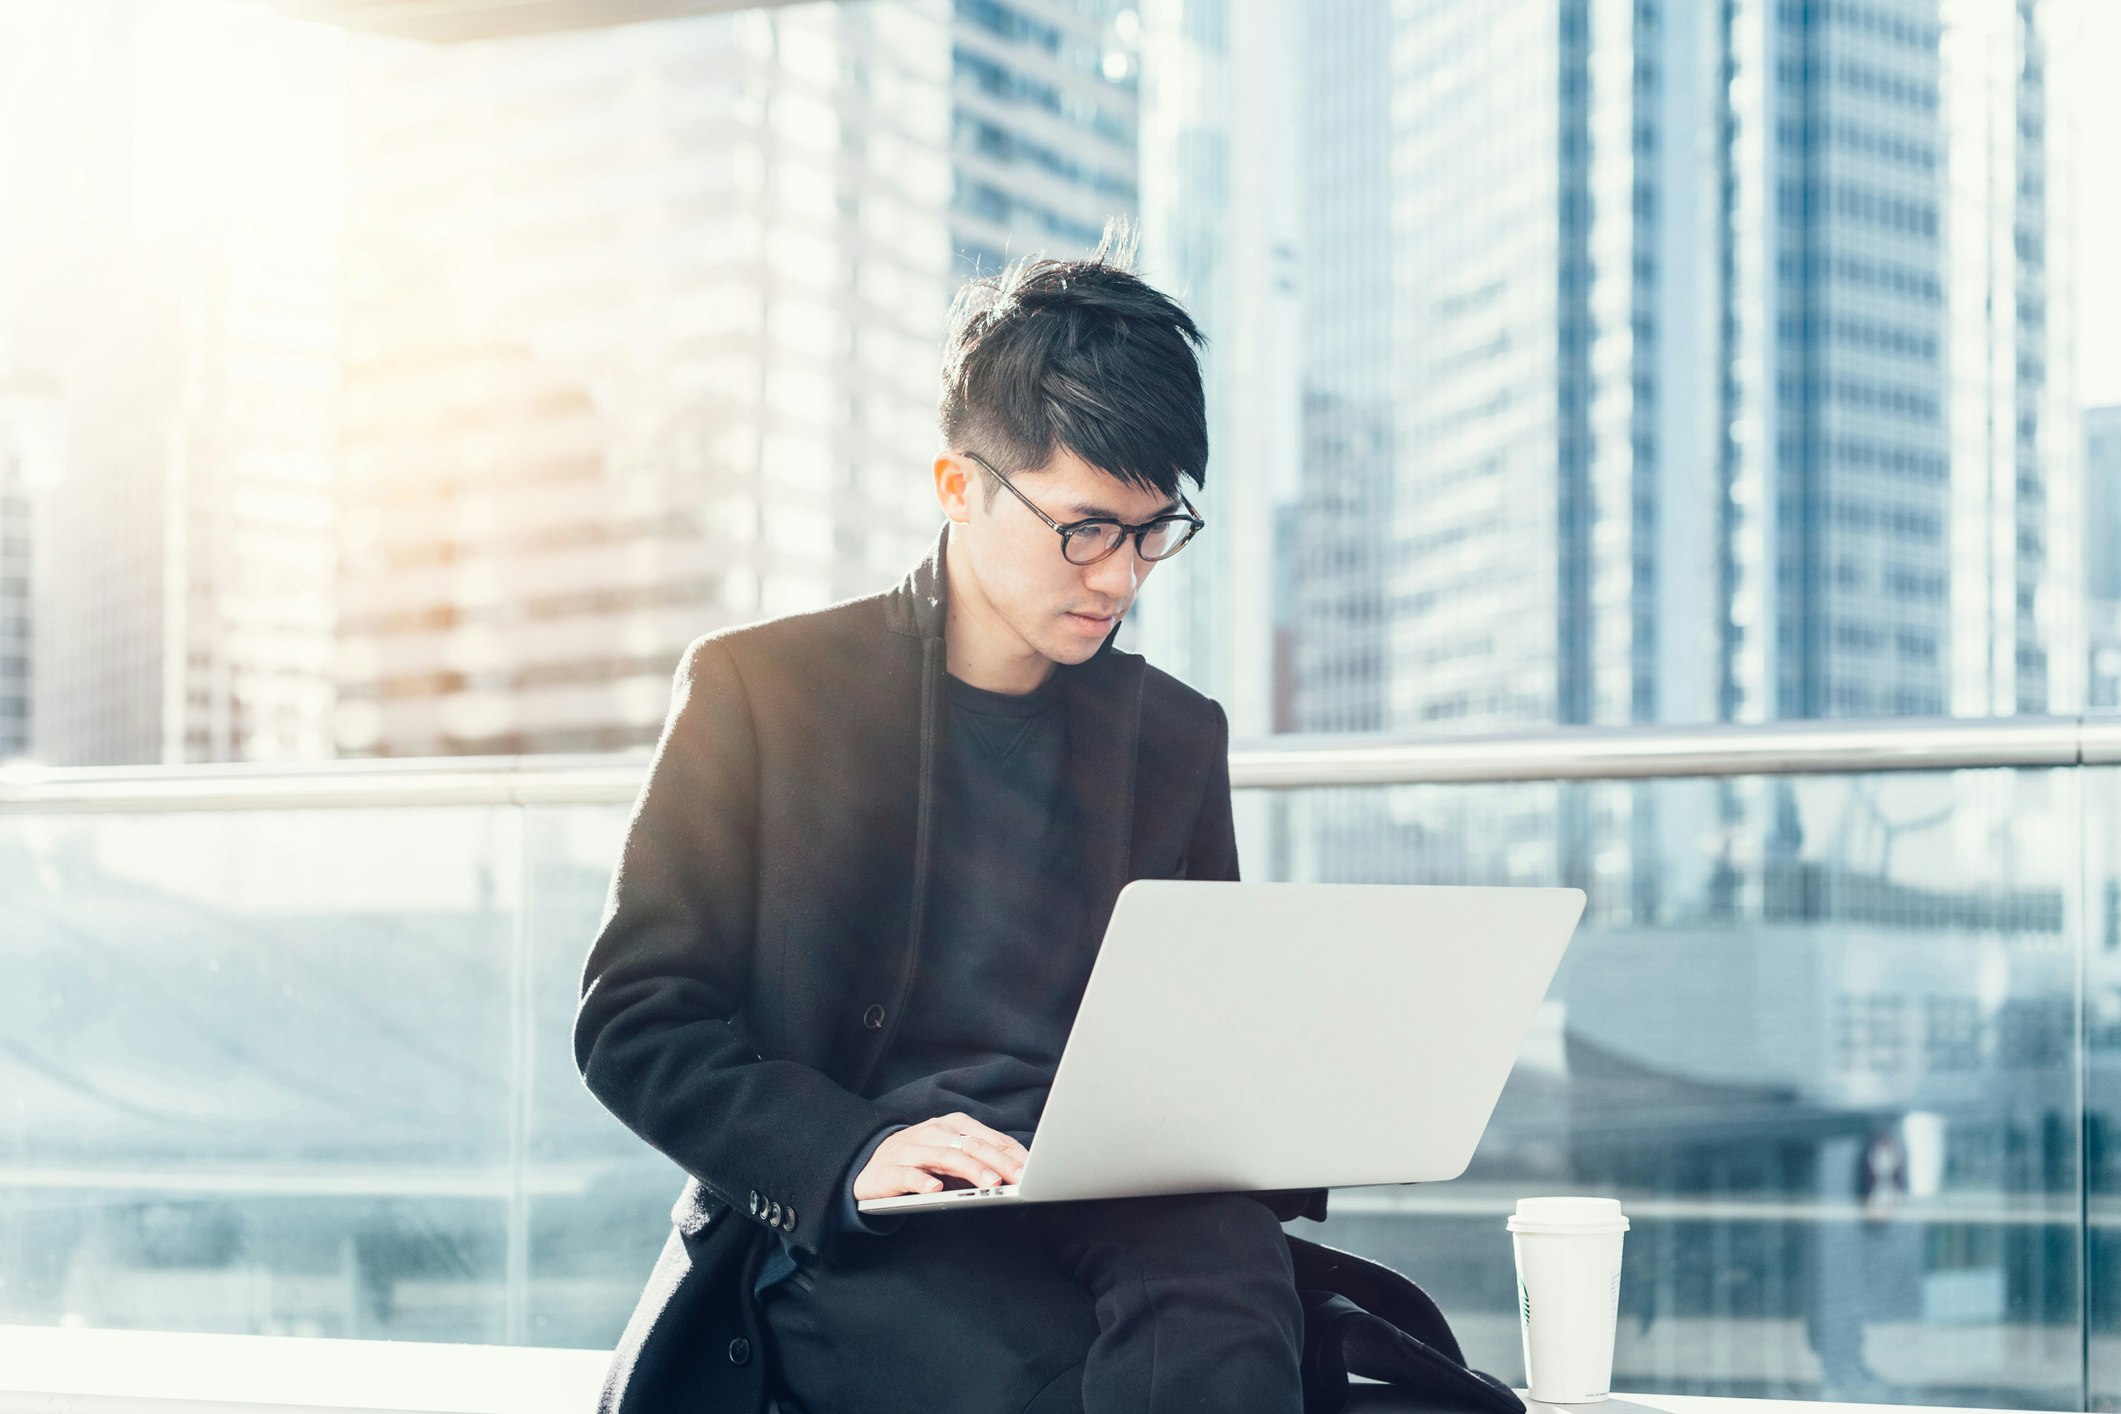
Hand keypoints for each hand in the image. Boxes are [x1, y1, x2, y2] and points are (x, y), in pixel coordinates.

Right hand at [852, 1112, 1029, 1199]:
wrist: (868, 1166)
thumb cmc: (919, 1161)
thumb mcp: (951, 1156)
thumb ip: (978, 1161)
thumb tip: (1016, 1173)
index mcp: (951, 1125)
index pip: (988, 1137)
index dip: (1011, 1153)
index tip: (1032, 1170)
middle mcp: (933, 1132)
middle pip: (972, 1145)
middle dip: (999, 1162)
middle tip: (1020, 1179)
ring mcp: (911, 1149)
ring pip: (945, 1157)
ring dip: (971, 1170)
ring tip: (991, 1184)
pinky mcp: (891, 1170)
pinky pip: (909, 1175)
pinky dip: (923, 1182)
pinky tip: (936, 1191)